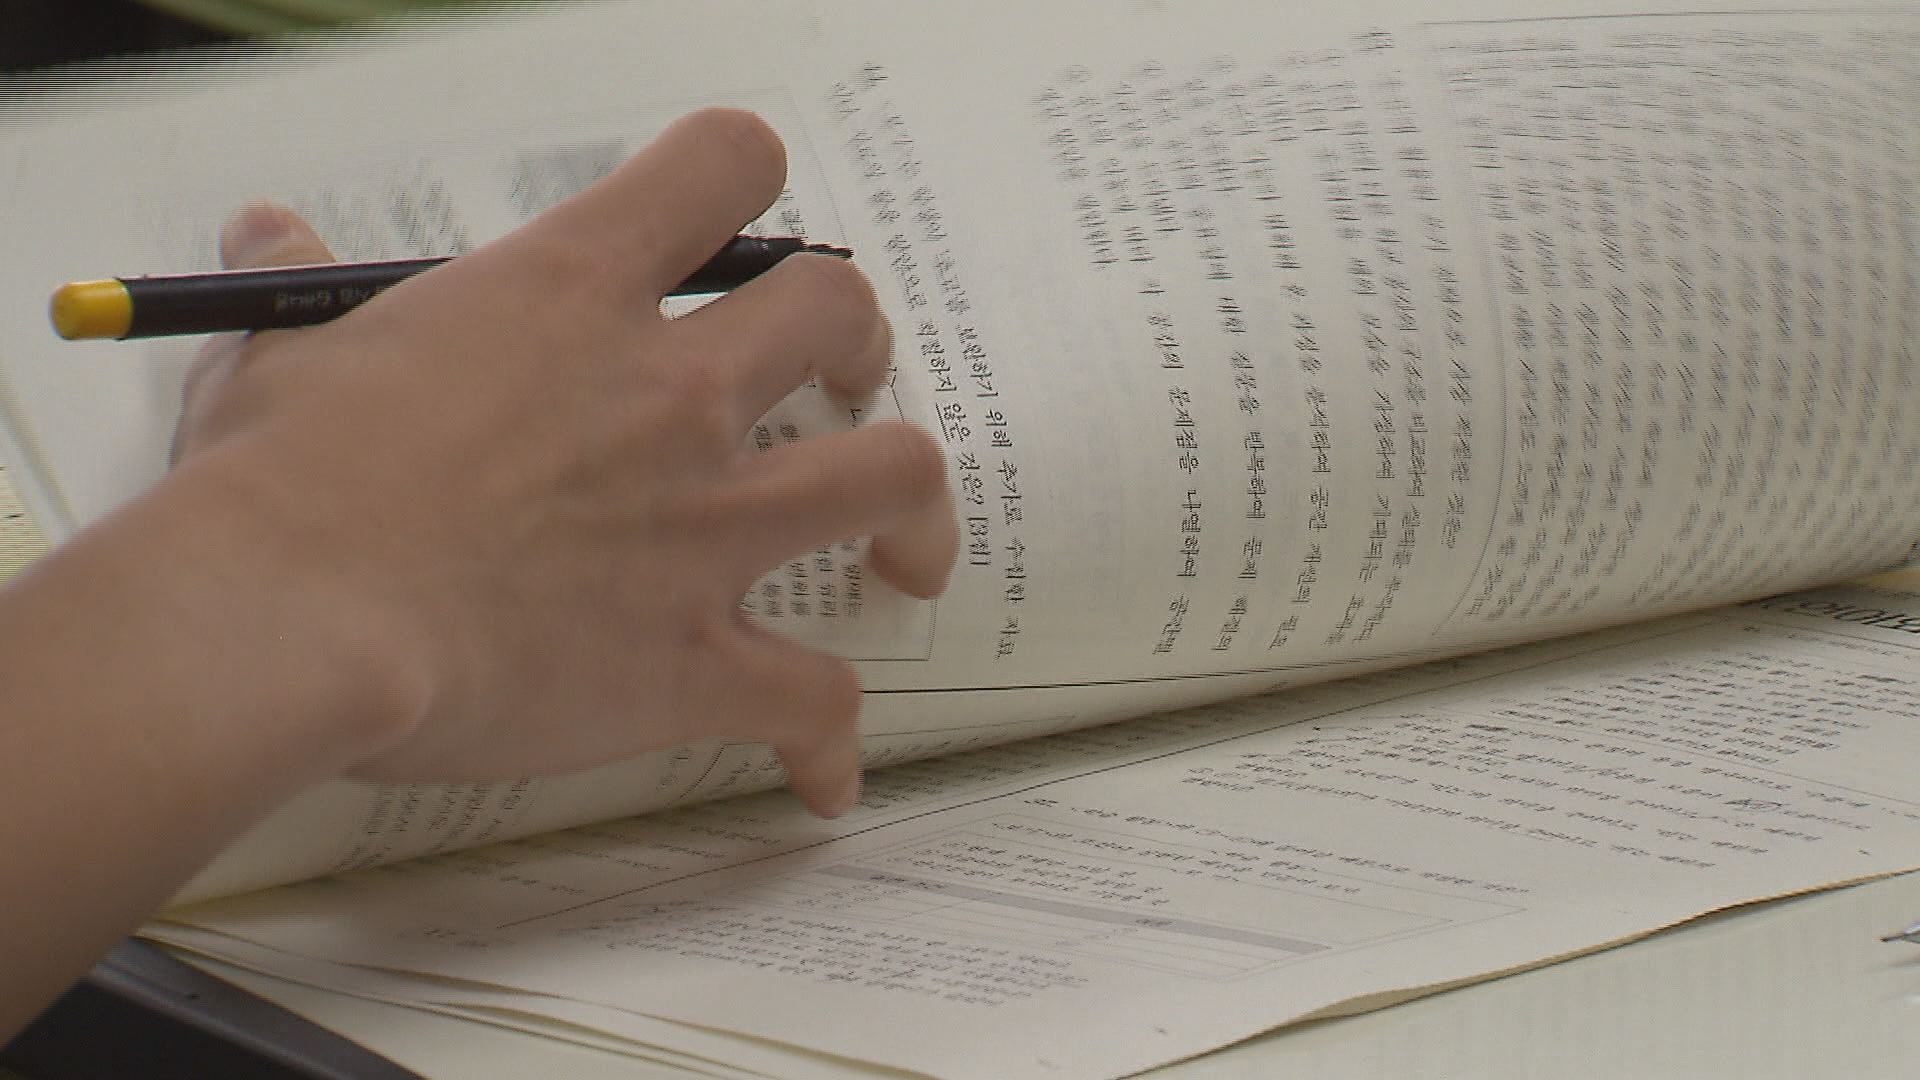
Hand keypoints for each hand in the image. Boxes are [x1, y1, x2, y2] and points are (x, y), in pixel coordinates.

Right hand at [169, 108, 956, 815]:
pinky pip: (815, 698)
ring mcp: (703, 526)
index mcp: (577, 292)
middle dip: (859, 341)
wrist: (289, 622)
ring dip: (912, 512)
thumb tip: (270, 233)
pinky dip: (829, 738)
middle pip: (839, 312)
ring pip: (890, 476)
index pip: (722, 167)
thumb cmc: (278, 485)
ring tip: (902, 553)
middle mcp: (671, 394)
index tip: (735, 238)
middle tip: (840, 381)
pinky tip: (823, 774)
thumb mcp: (285, 353)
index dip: (745, 179)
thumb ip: (304, 289)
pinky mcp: (693, 659)